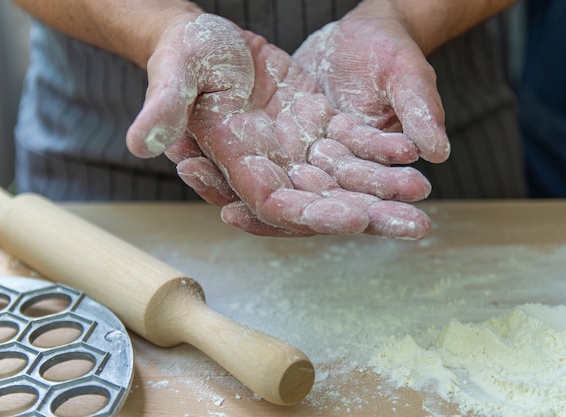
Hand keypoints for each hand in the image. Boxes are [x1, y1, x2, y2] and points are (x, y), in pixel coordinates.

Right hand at [127, 13, 431, 237]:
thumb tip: (143, 143)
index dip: (315, 214)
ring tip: (422, 190)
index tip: (356, 219)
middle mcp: (271, 164)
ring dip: (383, 185)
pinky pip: (351, 141)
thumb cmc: (184, 53)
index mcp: (237, 161)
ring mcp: (295, 146)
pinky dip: (379, 147)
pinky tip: (411, 149)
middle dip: (368, 213)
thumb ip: (163, 108)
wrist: (205, 39)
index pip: (278, 203)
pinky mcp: (314, 124)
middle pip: (323, 200)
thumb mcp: (174, 73)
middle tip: (414, 226)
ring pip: (345, 175)